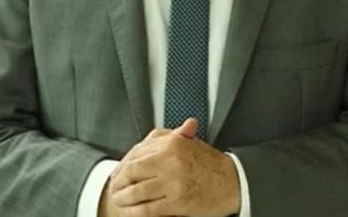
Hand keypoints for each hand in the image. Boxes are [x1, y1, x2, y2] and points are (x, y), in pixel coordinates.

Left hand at [108, 118, 239, 216]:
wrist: (233, 182)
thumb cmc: (210, 163)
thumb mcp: (189, 144)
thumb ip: (167, 139)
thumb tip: (142, 143)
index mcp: (172, 144)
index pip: (136, 154)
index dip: (122, 165)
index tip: (117, 173)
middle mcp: (171, 160)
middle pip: (132, 171)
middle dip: (119, 182)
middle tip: (114, 188)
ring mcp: (173, 182)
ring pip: (136, 191)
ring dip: (123, 198)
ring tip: (119, 200)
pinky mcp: (176, 203)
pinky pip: (147, 209)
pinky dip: (134, 212)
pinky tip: (130, 212)